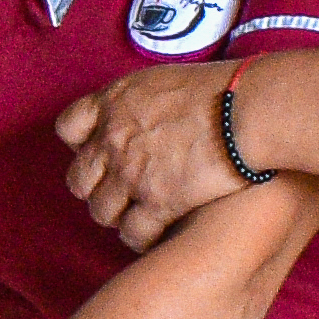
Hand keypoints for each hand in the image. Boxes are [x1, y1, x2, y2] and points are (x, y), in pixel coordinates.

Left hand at [55, 67, 244, 253]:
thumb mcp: (163, 80)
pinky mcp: (159, 202)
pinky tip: (155, 234)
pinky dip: (141, 238)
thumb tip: (139, 113)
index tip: (98, 150)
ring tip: (137, 215)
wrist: (249, 109)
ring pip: (101, 212)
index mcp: (112, 103)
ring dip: (118, 216)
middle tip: (118, 192)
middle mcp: (113, 139)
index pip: (69, 128)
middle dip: (96, 188)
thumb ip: (138, 101)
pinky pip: (133, 234)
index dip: (80, 144)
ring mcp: (132, 173)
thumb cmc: (220, 88)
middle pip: (79, 179)